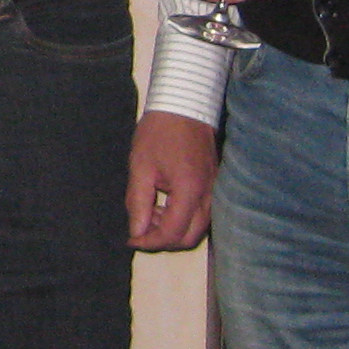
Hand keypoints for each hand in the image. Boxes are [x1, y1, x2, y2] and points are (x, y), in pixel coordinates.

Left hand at [127, 111, 219, 249]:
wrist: (183, 106)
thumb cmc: (159, 133)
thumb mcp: (140, 167)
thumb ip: (138, 202)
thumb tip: (136, 232)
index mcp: (190, 190)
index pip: (173, 233)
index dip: (150, 242)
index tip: (132, 239)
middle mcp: (209, 195)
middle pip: (190, 238)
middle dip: (163, 240)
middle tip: (140, 228)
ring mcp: (216, 191)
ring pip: (198, 228)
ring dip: (173, 229)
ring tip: (150, 212)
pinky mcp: (215, 186)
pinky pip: (202, 215)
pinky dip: (183, 218)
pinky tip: (164, 204)